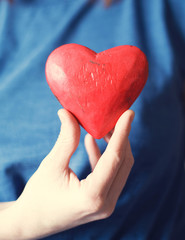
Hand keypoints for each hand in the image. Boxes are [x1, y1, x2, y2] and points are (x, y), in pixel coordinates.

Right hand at [0, 109, 133, 239]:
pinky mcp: (102, 201)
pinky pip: (109, 174)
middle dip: (121, 137)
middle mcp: (106, 203)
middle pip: (122, 163)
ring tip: (102, 127)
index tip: (129, 112)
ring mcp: (106, 204)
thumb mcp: (52, 165)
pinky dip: (104, 156)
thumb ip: (66, 139)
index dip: (123, 132)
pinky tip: (92, 140)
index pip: (115, 158)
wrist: (32, 222)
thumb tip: (67, 112)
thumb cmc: (38, 196)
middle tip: (115, 116)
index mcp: (93, 196)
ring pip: (119, 168)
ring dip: (113, 146)